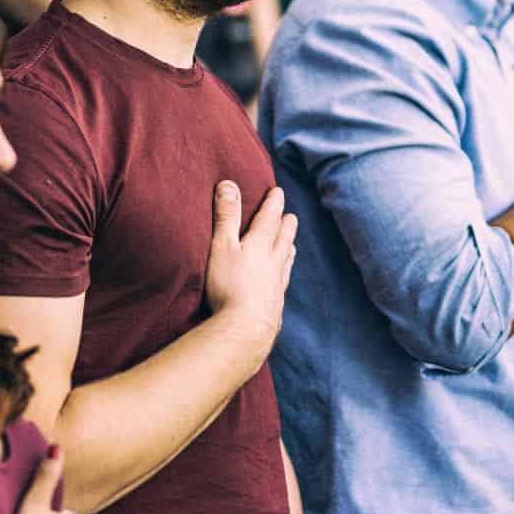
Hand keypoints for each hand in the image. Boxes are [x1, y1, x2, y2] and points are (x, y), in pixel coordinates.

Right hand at [202, 181, 297, 347]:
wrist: (246, 330)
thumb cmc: (229, 286)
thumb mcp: (222, 247)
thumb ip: (226, 216)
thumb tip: (228, 184)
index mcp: (260, 247)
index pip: (269, 219)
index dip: (273, 204)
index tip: (278, 192)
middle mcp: (273, 264)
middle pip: (283, 240)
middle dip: (286, 226)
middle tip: (292, 216)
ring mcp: (276, 287)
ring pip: (285, 263)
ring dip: (288, 250)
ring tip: (291, 245)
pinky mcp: (274, 307)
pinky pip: (282, 286)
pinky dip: (283, 278)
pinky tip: (281, 285)